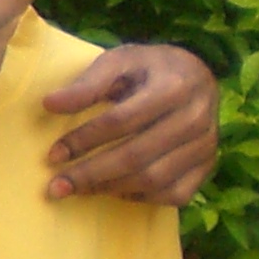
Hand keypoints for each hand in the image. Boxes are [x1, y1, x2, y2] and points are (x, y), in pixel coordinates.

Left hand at [45, 44, 217, 204]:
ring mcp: (207, 145)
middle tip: (56, 187)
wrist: (195, 76)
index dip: (85, 140)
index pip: (121, 120)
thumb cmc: (148, 69)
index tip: (53, 155)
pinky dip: (141, 197)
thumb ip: (87, 83)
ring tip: (77, 189)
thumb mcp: (119, 61)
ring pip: (154, 180)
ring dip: (110, 188)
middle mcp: (197, 118)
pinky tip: (114, 190)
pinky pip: (175, 194)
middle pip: (137, 156)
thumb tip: (49, 104)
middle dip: (91, 174)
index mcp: (174, 86)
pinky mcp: (209, 165)